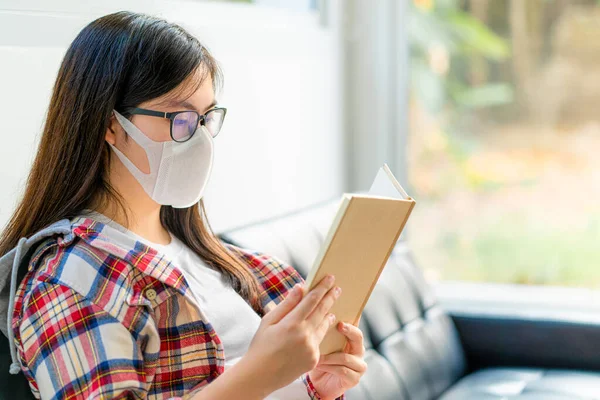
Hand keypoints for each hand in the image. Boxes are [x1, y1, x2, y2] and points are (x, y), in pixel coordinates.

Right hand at [243, 275, 341, 395]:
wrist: (259, 376)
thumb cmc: (261, 345)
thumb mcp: (268, 321)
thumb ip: (287, 304)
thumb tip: (300, 287)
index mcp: (291, 323)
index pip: (312, 300)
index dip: (322, 288)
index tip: (330, 278)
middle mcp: (304, 335)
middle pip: (322, 311)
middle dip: (330, 298)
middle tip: (337, 288)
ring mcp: (311, 348)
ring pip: (323, 326)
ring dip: (328, 315)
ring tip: (330, 308)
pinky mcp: (314, 359)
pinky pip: (320, 341)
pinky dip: (320, 331)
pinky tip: (321, 326)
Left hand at [308, 316, 366, 399]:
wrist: (318, 384)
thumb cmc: (320, 360)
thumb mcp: (320, 344)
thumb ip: (323, 331)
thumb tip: (319, 313)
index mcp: (351, 340)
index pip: (355, 324)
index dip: (353, 316)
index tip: (344, 310)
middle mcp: (358, 350)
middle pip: (358, 336)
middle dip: (348, 330)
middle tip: (339, 325)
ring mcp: (359, 365)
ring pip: (346, 357)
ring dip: (330, 356)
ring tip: (318, 355)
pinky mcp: (354, 378)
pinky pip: (342, 370)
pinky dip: (329, 367)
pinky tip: (319, 365)